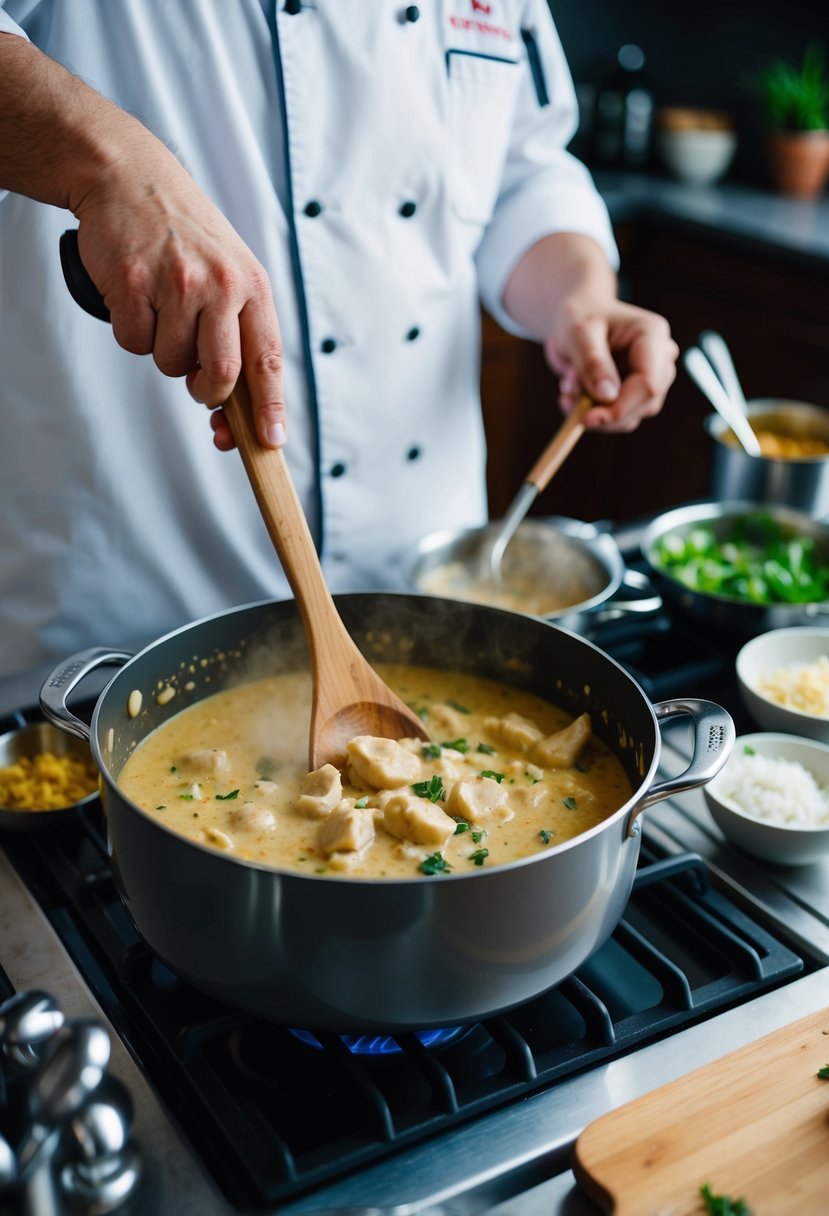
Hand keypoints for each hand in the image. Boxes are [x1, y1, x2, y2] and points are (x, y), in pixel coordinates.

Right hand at [72, 129, 285, 450]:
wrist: (129, 176)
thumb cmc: (184, 236)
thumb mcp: (229, 271)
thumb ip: (237, 331)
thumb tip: (231, 406)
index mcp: (252, 287)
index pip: (268, 361)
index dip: (270, 407)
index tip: (270, 441)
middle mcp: (220, 285)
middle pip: (219, 376)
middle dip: (205, 389)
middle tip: (194, 373)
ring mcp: (176, 283)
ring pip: (171, 365)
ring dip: (162, 350)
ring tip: (161, 306)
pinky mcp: (133, 283)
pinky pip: (133, 342)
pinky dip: (131, 330)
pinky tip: (136, 295)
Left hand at [545, 298, 678, 432]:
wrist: (578, 320)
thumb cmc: (579, 317)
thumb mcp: (578, 334)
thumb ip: (593, 363)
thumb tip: (608, 397)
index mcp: (653, 335)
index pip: (648, 383)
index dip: (620, 408)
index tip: (586, 419)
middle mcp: (661, 359)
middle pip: (644, 404)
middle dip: (603, 411)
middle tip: (567, 396)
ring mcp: (653, 379)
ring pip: (631, 417)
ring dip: (594, 411)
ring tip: (568, 386)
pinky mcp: (638, 395)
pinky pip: (618, 418)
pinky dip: (593, 413)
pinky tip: (574, 393)